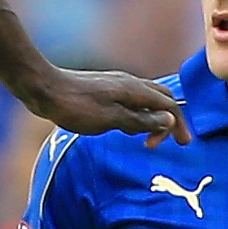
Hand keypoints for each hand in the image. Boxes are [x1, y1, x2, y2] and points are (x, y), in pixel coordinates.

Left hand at [33, 67, 189, 145]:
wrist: (45, 89)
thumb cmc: (77, 107)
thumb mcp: (111, 119)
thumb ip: (141, 120)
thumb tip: (169, 120)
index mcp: (135, 90)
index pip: (169, 105)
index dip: (179, 124)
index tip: (183, 144)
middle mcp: (130, 84)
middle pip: (162, 99)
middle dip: (170, 120)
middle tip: (172, 141)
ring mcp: (117, 85)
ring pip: (146, 100)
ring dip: (152, 119)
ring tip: (146, 140)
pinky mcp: (105, 90)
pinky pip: (130, 102)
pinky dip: (136, 115)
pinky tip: (125, 129)